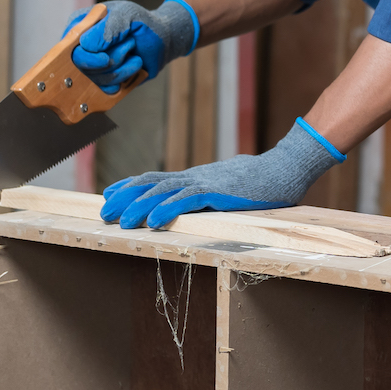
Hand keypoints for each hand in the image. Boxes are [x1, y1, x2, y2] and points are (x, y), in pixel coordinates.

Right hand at [61, 0, 199, 91]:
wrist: (161, 39)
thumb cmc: (142, 23)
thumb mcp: (127, 14)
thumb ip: (108, 27)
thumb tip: (86, 45)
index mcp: (79, 27)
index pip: (69, 49)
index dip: (87, 58)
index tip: (105, 59)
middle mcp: (80, 47)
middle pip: (82, 68)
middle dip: (110, 61)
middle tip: (130, 46)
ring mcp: (90, 65)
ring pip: (97, 79)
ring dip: (122, 67)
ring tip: (133, 52)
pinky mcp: (103, 79)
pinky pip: (106, 89)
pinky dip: (124, 78)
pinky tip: (134, 64)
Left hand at [101, 118, 345, 228]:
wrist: (286, 168)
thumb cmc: (263, 180)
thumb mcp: (229, 186)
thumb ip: (211, 192)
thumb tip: (202, 200)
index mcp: (197, 176)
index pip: (156, 177)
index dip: (131, 185)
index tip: (109, 193)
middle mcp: (196, 176)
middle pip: (152, 183)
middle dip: (126, 197)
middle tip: (104, 212)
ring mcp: (206, 182)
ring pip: (164, 191)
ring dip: (139, 206)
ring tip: (120, 220)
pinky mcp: (219, 191)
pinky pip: (187, 200)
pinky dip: (167, 209)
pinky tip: (152, 222)